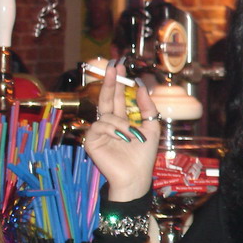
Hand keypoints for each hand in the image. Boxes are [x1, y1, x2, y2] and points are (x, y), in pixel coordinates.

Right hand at [84, 64, 160, 201]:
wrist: (136, 176)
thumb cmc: (144, 155)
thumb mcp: (152, 127)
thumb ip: (147, 107)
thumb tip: (141, 86)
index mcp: (122, 120)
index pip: (117, 98)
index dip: (117, 83)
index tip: (118, 66)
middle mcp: (109, 124)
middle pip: (106, 99)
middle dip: (109, 82)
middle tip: (112, 66)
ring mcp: (99, 132)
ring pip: (107, 115)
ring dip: (121, 123)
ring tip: (132, 135)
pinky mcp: (91, 141)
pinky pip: (99, 126)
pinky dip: (113, 130)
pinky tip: (121, 138)